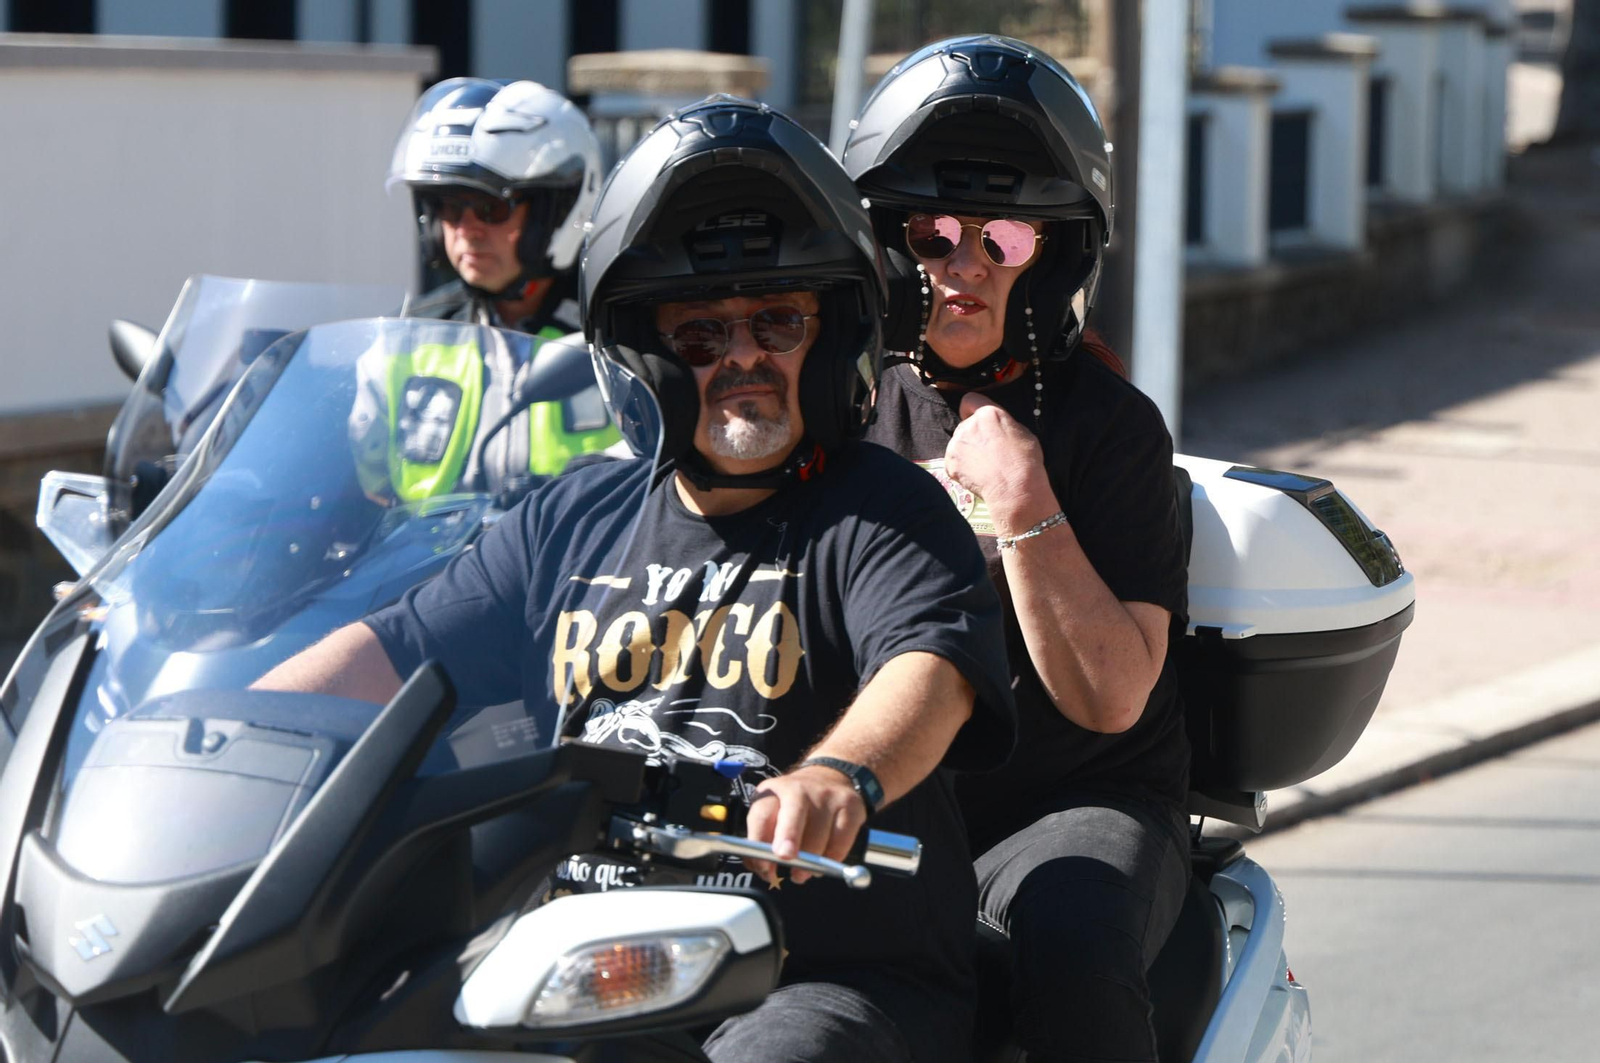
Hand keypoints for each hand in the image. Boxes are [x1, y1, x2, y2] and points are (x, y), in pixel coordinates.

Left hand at [744, 765, 867, 884]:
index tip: (763, 864)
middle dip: (789, 835)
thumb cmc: (793, 806)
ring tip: (803, 873)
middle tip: (786, 857)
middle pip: (794, 811)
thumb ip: (763, 842)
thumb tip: (766, 871)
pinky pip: (841, 841)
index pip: (762, 815)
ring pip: (819, 834)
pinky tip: (823, 862)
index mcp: (773, 792)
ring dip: (810, 862)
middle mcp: (800, 789)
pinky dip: (832, 858)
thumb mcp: (772, 814)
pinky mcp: (851, 806)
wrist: (829, 777)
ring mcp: (828, 796)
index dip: (759, 842)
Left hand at [945, 393, 1054, 531]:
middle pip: (966, 424)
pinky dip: (961, 467)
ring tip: (984, 466)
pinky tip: (977, 475)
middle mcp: (968, 425)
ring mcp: (956, 444)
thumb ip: (1003, 424)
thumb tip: (996, 427)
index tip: (977, 418)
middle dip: (974, 435)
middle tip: (989, 451)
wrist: (1015, 488)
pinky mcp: (950, 463)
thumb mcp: (1022, 432)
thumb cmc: (1026, 460)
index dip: (972, 408)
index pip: (969, 400)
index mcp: (988, 413)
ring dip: (967, 450)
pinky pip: (953, 461)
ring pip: (959, 443)